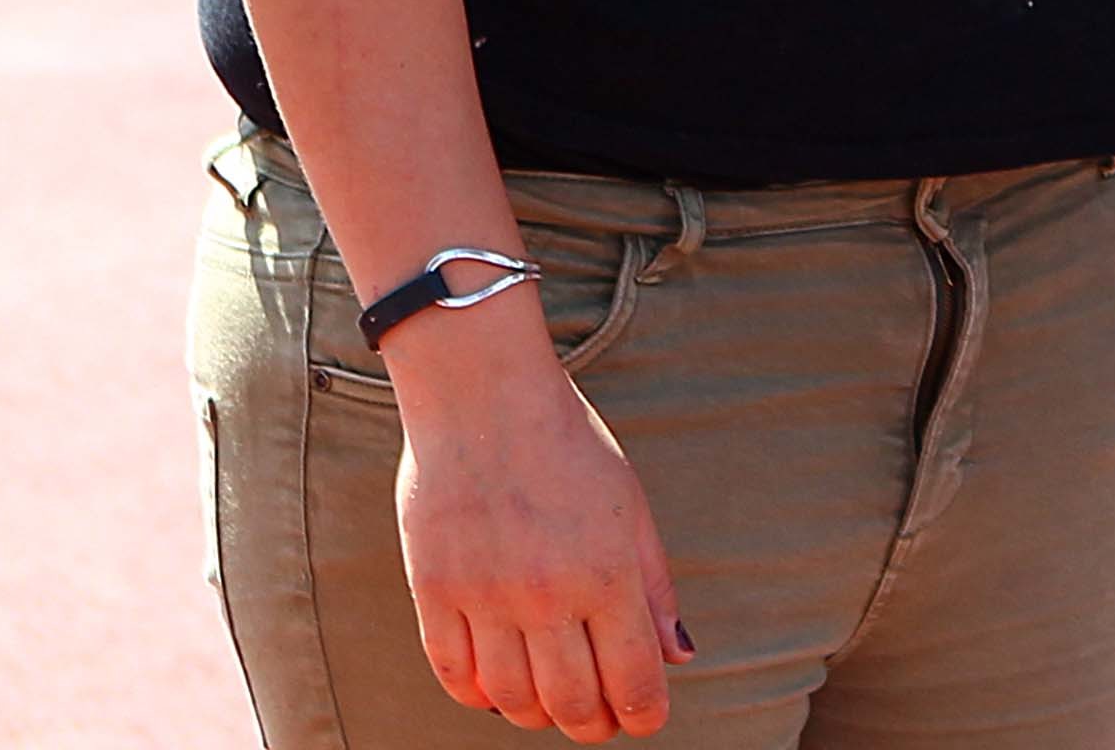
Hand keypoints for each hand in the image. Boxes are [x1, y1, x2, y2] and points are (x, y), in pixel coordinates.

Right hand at [388, 324, 685, 738]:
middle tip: (599, 722)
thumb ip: (655, 585)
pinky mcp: (433, 591)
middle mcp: (546, 593)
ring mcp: (484, 596)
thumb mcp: (630, 507)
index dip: (643, 714)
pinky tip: (496, 688)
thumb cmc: (569, 446)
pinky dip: (477, 694)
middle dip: (592, 725)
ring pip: (510, 697)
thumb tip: (681, 655)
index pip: (632, 678)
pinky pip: (453, 672)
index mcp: (606, 572)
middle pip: (570, 702)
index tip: (645, 720)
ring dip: (535, 714)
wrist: (483, 397)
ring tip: (550, 704)